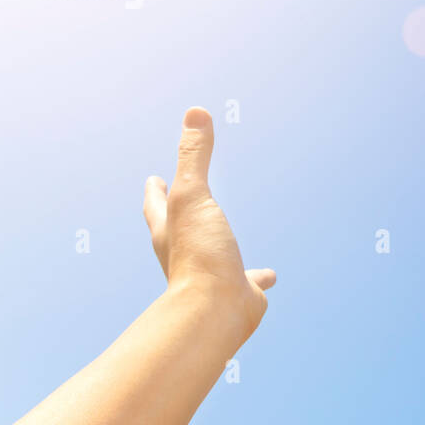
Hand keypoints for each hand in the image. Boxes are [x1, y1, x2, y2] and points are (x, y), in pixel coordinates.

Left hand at [143, 107, 275, 333]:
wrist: (214, 312)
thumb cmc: (198, 253)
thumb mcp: (193, 196)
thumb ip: (194, 155)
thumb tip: (195, 111)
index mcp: (169, 231)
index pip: (156, 203)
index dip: (155, 189)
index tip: (154, 178)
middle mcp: (185, 253)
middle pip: (179, 229)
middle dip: (180, 215)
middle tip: (181, 199)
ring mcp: (211, 274)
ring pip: (214, 255)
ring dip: (217, 245)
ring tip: (225, 236)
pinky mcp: (238, 292)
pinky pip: (249, 282)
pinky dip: (258, 277)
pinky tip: (270, 276)